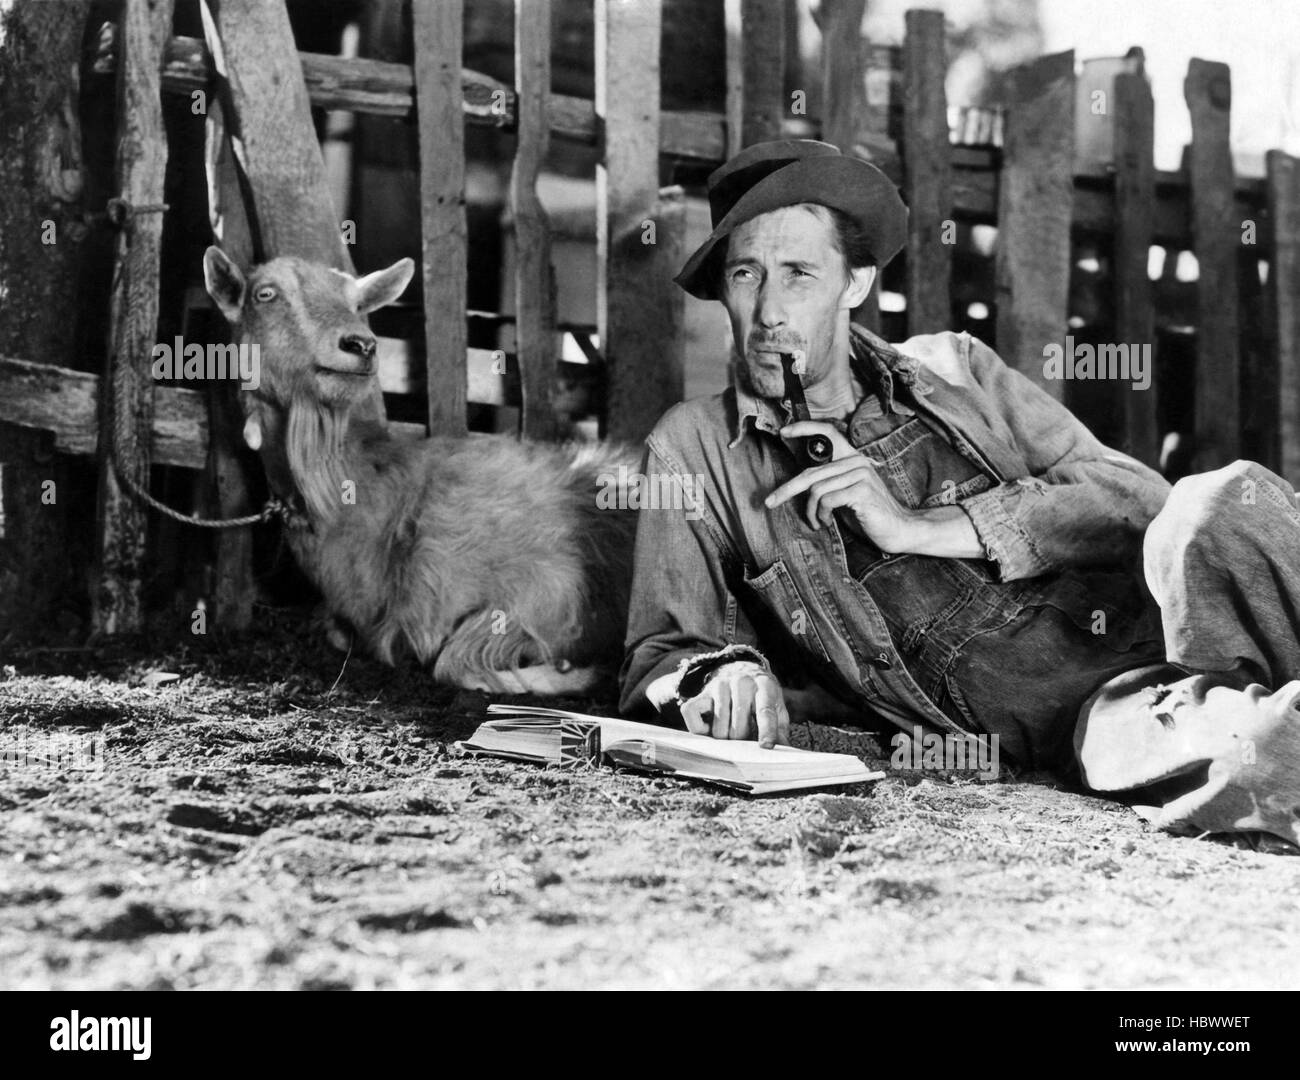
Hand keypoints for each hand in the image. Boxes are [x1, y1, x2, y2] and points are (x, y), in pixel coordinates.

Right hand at [680, 661, 790, 748]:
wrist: (740, 669)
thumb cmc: (761, 696)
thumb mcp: (777, 707)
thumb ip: (780, 729)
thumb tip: (785, 753)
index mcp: (764, 686)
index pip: (765, 711)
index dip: (766, 730)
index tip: (766, 746)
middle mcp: (741, 683)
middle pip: (739, 729)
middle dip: (743, 741)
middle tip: (746, 738)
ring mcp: (719, 686)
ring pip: (718, 730)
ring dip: (724, 739)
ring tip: (731, 732)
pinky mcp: (701, 693)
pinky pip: (692, 716)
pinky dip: (699, 730)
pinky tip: (710, 728)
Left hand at [765, 421, 915, 550]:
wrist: (898, 530)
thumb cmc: (868, 514)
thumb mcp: (844, 494)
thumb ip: (827, 483)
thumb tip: (798, 484)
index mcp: (852, 458)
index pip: (829, 433)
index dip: (805, 428)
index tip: (783, 431)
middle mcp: (856, 461)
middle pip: (811, 472)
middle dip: (786, 489)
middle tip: (769, 502)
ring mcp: (860, 474)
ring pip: (816, 490)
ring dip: (811, 511)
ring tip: (818, 522)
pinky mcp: (862, 490)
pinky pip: (827, 500)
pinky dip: (821, 515)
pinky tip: (826, 523)